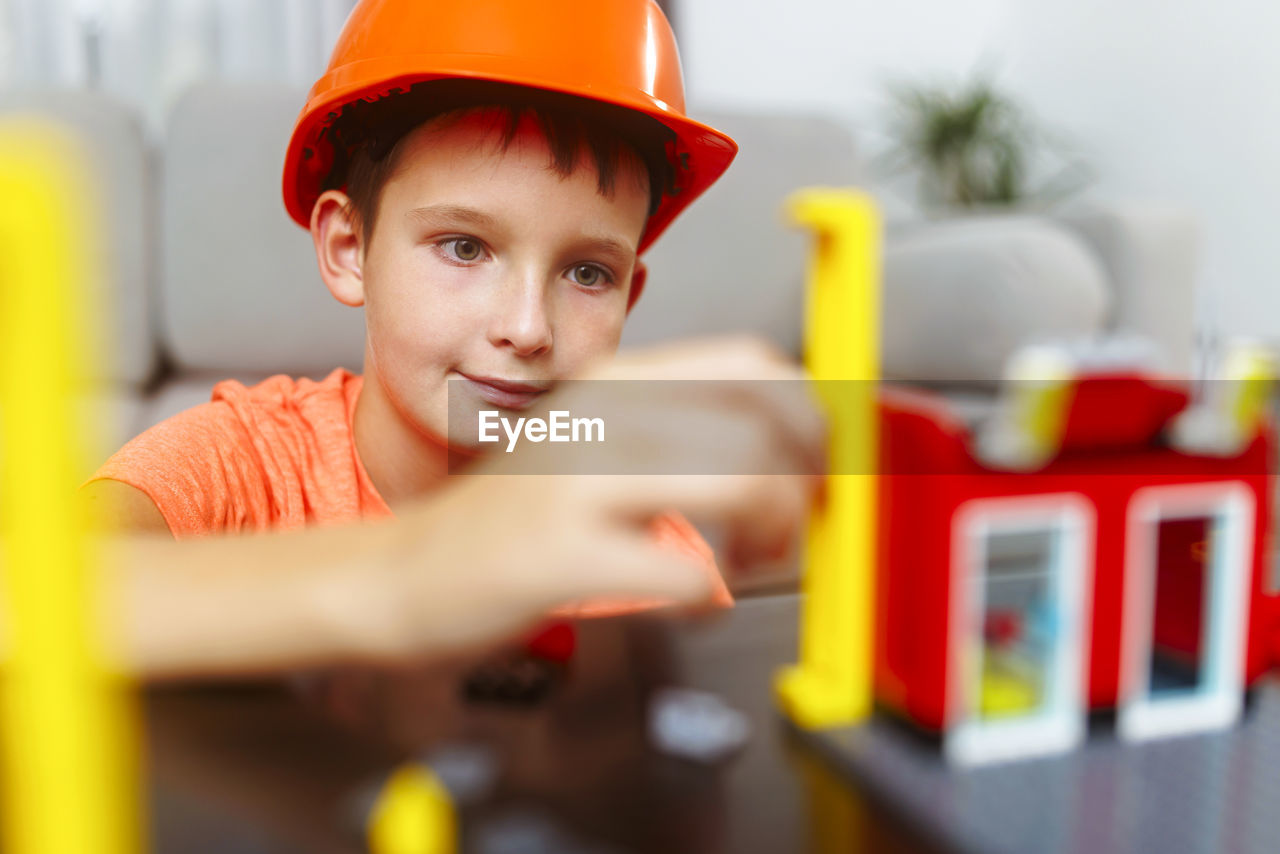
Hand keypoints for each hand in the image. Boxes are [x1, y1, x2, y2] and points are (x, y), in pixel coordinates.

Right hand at [358, 336, 824, 658]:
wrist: (407, 570)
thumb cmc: (512, 517)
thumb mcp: (591, 440)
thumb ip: (674, 432)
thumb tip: (788, 447)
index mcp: (616, 383)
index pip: (749, 361)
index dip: (807, 413)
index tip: (816, 461)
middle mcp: (601, 416)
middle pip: (759, 423)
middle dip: (803, 486)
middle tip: (791, 525)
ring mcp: (578, 483)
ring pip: (738, 484)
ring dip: (770, 535)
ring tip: (746, 561)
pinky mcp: (563, 556)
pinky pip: (686, 574)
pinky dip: (707, 597)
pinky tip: (687, 601)